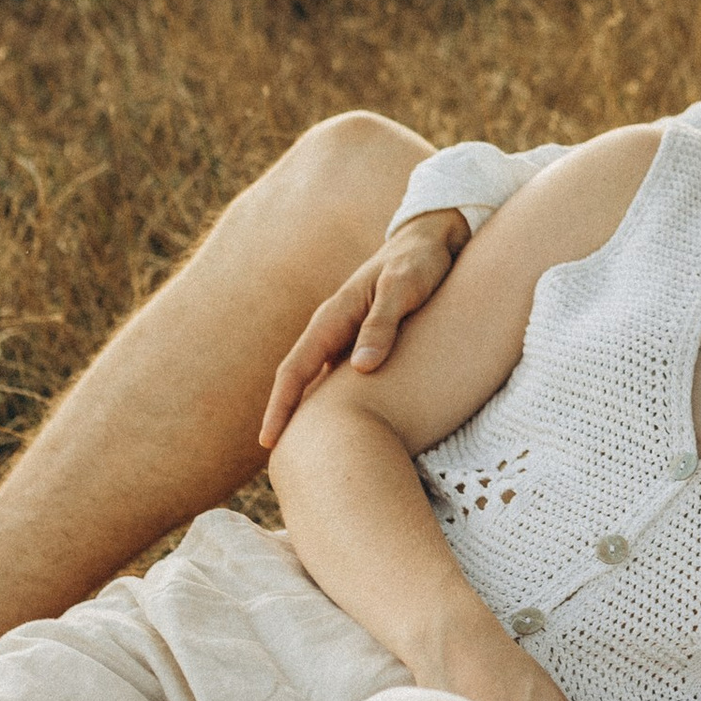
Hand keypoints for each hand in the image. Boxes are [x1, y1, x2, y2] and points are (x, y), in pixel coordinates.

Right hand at [260, 208, 470, 447]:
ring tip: (304, 451)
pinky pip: (341, 376)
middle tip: (277, 461)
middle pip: (299, 380)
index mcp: (332, 318)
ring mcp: (346, 336)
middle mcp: (332, 329)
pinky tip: (343, 423)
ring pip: (319, 380)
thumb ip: (383, 326)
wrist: (432, 239)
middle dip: (285, 417)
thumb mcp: (403, 290)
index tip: (268, 442)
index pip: (295, 370)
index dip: (281, 407)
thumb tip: (361, 369)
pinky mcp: (364, 340)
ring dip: (308, 411)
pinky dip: (334, 399)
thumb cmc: (419, 263)